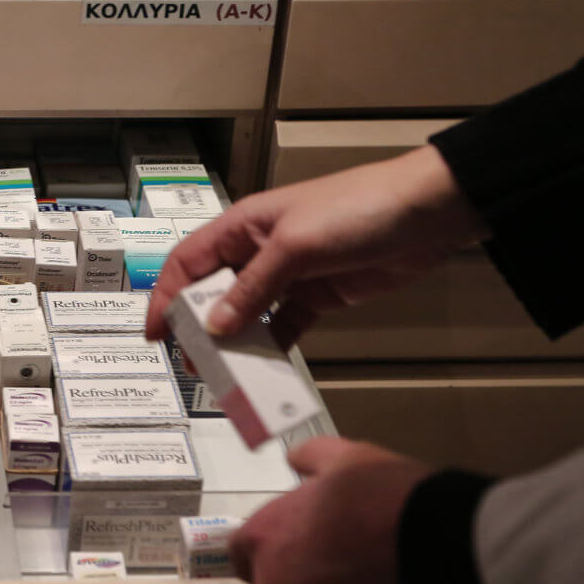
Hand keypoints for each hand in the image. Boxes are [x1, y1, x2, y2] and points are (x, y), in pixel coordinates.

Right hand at [146, 145, 487, 346]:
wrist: (427, 213)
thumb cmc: (356, 210)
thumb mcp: (294, 247)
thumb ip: (252, 289)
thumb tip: (215, 327)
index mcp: (242, 226)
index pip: (188, 263)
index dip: (166, 296)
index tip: (156, 334)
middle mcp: (257, 251)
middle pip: (212, 293)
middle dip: (198, 327)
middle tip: (195, 363)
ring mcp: (287, 276)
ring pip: (246, 315)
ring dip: (234, 343)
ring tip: (226, 374)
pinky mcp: (315, 297)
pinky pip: (282, 328)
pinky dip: (271, 349)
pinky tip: (264, 370)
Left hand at [229, 437, 432, 583]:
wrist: (452, 558)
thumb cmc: (390, 501)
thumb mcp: (350, 458)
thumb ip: (312, 458)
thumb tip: (296, 460)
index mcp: (266, 540)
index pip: (243, 551)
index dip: (272, 544)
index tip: (300, 540)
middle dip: (305, 575)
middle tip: (350, 561)